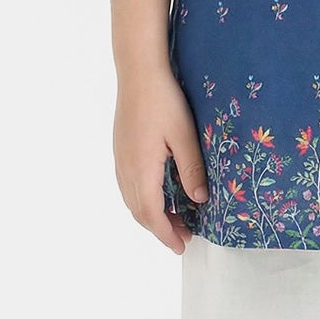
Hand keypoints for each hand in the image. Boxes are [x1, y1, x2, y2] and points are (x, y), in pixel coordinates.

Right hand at [113, 67, 208, 254]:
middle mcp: (125, 169)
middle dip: (160, 228)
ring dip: (151, 214)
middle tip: (183, 237)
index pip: (152, 215)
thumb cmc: (164, 100)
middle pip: (139, 212)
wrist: (139, 72)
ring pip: (132, 199)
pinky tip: (158, 193)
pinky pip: (129, 185)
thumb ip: (191, 169)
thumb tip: (199, 200)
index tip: (181, 246)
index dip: (166, 234)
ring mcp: (120, 158)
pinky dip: (143, 198)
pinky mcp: (120, 149)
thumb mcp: (184, 135)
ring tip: (174, 219)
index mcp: (141, 170)